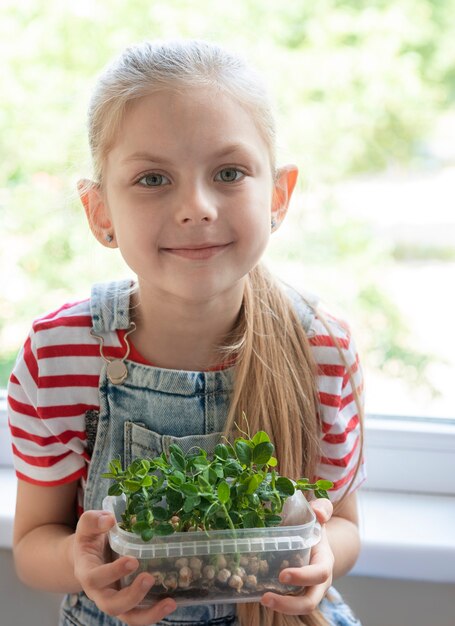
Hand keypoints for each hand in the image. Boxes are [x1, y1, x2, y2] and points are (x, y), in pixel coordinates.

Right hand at [73, 510, 176, 624]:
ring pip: (129, 616)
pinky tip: (172, 601)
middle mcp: (100, 592)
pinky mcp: (129, 602)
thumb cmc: (90, 538)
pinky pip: (141, 613)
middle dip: (132, 595)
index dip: (113, 573)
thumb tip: (109, 520)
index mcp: (87, 573)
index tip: (133, 561)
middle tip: (149, 578)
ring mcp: (115, 600)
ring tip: (170, 603)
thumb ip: (93, 521)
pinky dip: (156, 612)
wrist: (89, 555)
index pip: (96, 578)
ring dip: (150, 614)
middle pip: (112, 605)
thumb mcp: (87, 526)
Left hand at [260, 498, 333, 614]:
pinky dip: (276, 602)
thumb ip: (323, 508)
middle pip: (310, 601)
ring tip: (262, 599)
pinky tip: (258, 595)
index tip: (282, 575)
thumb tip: (318, 510)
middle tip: (266, 597)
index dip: (303, 577)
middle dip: (289, 604)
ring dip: (281, 607)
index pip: (319, 574)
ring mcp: (309, 590)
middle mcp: (319, 581)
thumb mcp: (320, 516)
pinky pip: (290, 602)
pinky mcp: (298, 594)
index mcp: (324, 561)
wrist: (319, 543)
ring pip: (299, 606)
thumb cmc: (316, 527)